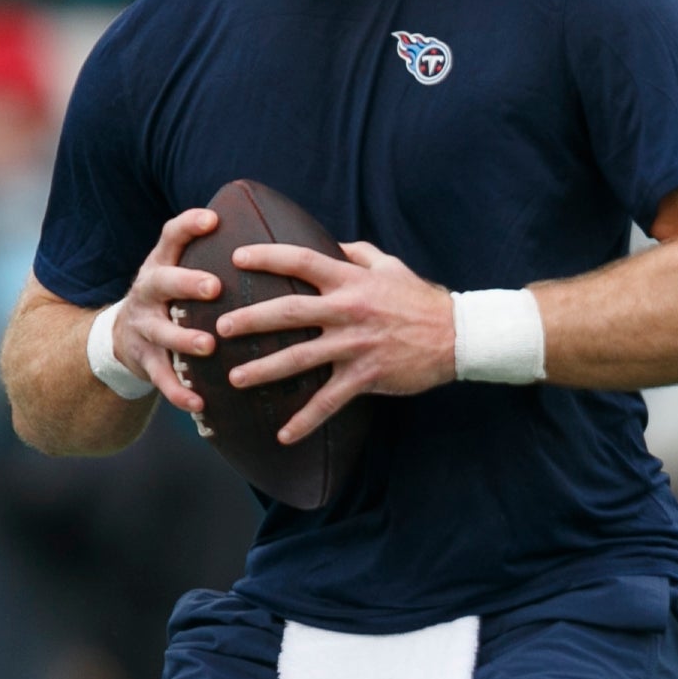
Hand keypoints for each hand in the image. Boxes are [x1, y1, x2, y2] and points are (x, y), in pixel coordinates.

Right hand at [109, 206, 224, 415]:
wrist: (125, 335)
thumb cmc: (173, 297)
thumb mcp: (181, 270)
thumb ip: (216, 257)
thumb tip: (280, 242)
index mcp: (162, 264)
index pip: (171, 236)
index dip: (188, 225)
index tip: (213, 219)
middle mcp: (148, 292)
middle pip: (162, 282)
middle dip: (186, 283)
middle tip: (213, 287)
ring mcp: (143, 327)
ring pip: (161, 333)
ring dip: (184, 339)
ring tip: (207, 346)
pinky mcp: (144, 361)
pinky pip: (161, 378)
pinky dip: (179, 392)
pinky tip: (199, 404)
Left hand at [216, 240, 457, 444]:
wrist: (457, 335)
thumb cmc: (420, 299)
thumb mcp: (390, 266)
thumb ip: (357, 253)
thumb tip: (331, 243)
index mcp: (350, 280)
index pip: (301, 261)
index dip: (268, 257)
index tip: (237, 258)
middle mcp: (348, 311)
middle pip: (289, 312)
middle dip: (251, 319)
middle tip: (220, 327)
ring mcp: (355, 345)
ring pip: (300, 358)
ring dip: (265, 369)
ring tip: (235, 378)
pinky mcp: (365, 376)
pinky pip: (329, 401)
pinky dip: (305, 420)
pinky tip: (283, 434)